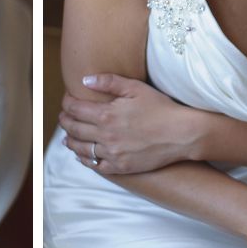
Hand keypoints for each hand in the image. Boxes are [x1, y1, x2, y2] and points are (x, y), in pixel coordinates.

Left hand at [59, 73, 208, 173]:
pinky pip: (96, 165)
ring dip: (71, 141)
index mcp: (106, 114)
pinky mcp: (121, 167)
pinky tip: (84, 155)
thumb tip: (85, 80)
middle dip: (65, 121)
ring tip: (67, 137)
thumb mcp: (136, 88)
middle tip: (64, 117)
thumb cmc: (161, 108)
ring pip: (81, 149)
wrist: (182, 134)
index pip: (75, 109)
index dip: (67, 103)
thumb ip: (109, 82)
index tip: (67, 100)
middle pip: (74, 129)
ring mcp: (112, 153)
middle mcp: (105, 136)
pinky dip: (86, 160)